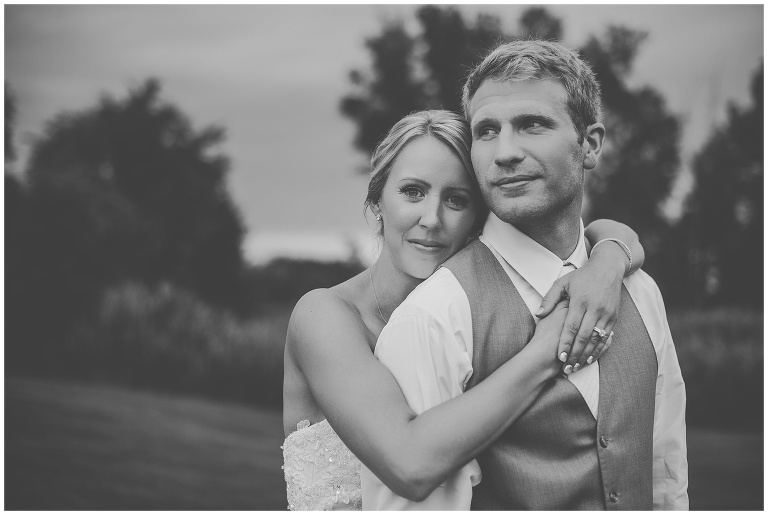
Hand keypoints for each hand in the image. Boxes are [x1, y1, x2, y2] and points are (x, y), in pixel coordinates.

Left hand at [535, 252, 623, 373]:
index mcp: (580, 301)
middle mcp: (594, 308)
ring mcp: (606, 313)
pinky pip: (607, 337)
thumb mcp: (563, 282)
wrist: (608, 268)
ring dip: (587, 355)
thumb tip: (538, 314)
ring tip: (577, 367)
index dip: (565, 343)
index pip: (571, 327)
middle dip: (575, 354)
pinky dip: (599, 349)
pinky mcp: (614, 316)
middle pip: (584, 337)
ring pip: (596, 339)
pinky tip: (591, 358)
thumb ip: (549, 298)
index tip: (559, 356)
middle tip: (567, 367)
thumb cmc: (582, 276)